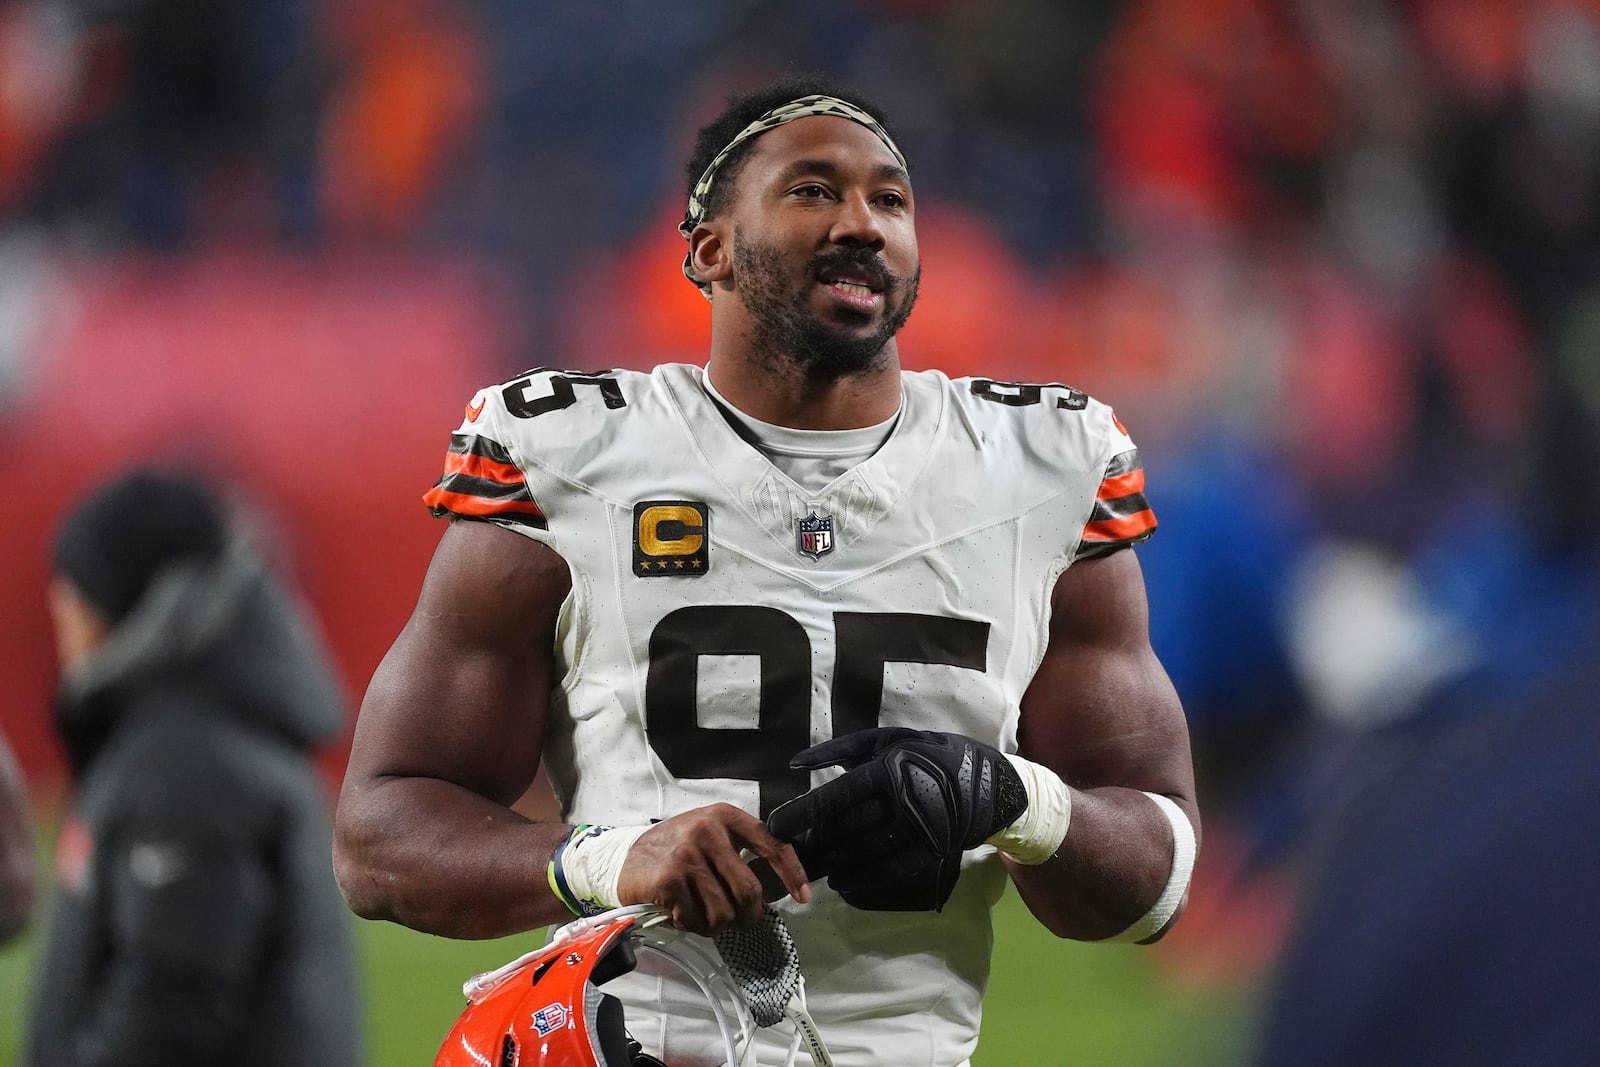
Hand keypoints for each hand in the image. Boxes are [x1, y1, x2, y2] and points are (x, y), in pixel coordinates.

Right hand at [616, 803, 809, 933]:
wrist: (622, 857)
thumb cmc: (674, 850)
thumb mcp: (709, 835)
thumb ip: (739, 851)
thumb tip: (778, 885)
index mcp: (724, 816)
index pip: (771, 844)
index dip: (792, 872)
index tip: (804, 896)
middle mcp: (708, 830)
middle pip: (749, 891)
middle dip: (747, 916)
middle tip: (737, 920)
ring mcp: (687, 854)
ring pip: (724, 912)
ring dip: (714, 923)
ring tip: (699, 911)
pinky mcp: (669, 879)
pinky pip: (696, 920)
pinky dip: (690, 924)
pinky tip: (679, 911)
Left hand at [766, 728, 1026, 911]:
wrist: (988, 784)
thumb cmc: (928, 753)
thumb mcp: (888, 739)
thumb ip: (841, 749)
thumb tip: (796, 762)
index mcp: (890, 768)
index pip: (839, 795)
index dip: (804, 813)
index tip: (775, 826)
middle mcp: (903, 801)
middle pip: (847, 829)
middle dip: (812, 844)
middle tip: (783, 855)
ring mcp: (919, 830)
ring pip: (865, 853)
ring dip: (832, 865)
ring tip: (806, 871)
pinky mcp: (930, 852)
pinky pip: (890, 870)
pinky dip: (864, 879)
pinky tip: (841, 883)